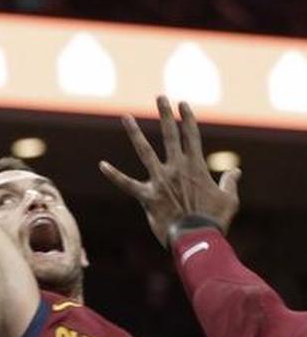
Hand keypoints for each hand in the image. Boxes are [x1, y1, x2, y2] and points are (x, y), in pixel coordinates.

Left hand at [99, 96, 240, 245]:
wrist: (197, 239)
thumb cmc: (214, 221)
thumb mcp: (230, 199)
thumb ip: (230, 182)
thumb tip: (236, 171)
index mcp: (196, 167)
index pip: (192, 136)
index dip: (188, 118)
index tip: (183, 103)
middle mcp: (176, 169)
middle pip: (170, 136)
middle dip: (165, 115)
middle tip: (160, 97)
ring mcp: (160, 181)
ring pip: (144, 152)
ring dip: (134, 133)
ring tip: (126, 116)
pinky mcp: (147, 196)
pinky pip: (127, 184)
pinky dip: (114, 175)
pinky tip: (101, 165)